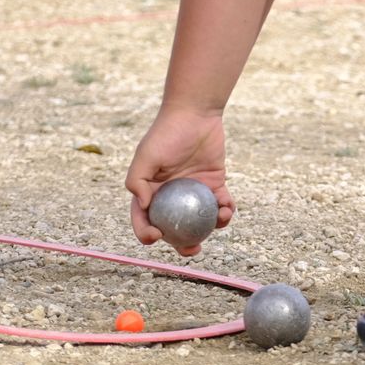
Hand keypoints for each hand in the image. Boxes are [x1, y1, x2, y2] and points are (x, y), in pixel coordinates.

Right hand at [124, 110, 234, 255]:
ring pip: (201, 221)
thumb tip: (143, 207)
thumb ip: (137, 180)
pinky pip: (220, 205)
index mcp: (150, 192)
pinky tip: (228, 209)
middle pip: (175, 228)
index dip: (147, 233)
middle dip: (183, 244)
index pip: (144, 219)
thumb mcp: (146, 155)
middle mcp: (171, 196)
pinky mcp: (214, 184)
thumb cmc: (167, 133)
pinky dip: (225, 210)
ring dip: (210, 228)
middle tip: (193, 250)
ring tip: (219, 222)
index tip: (156, 237)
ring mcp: (193, 193)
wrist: (196, 114)